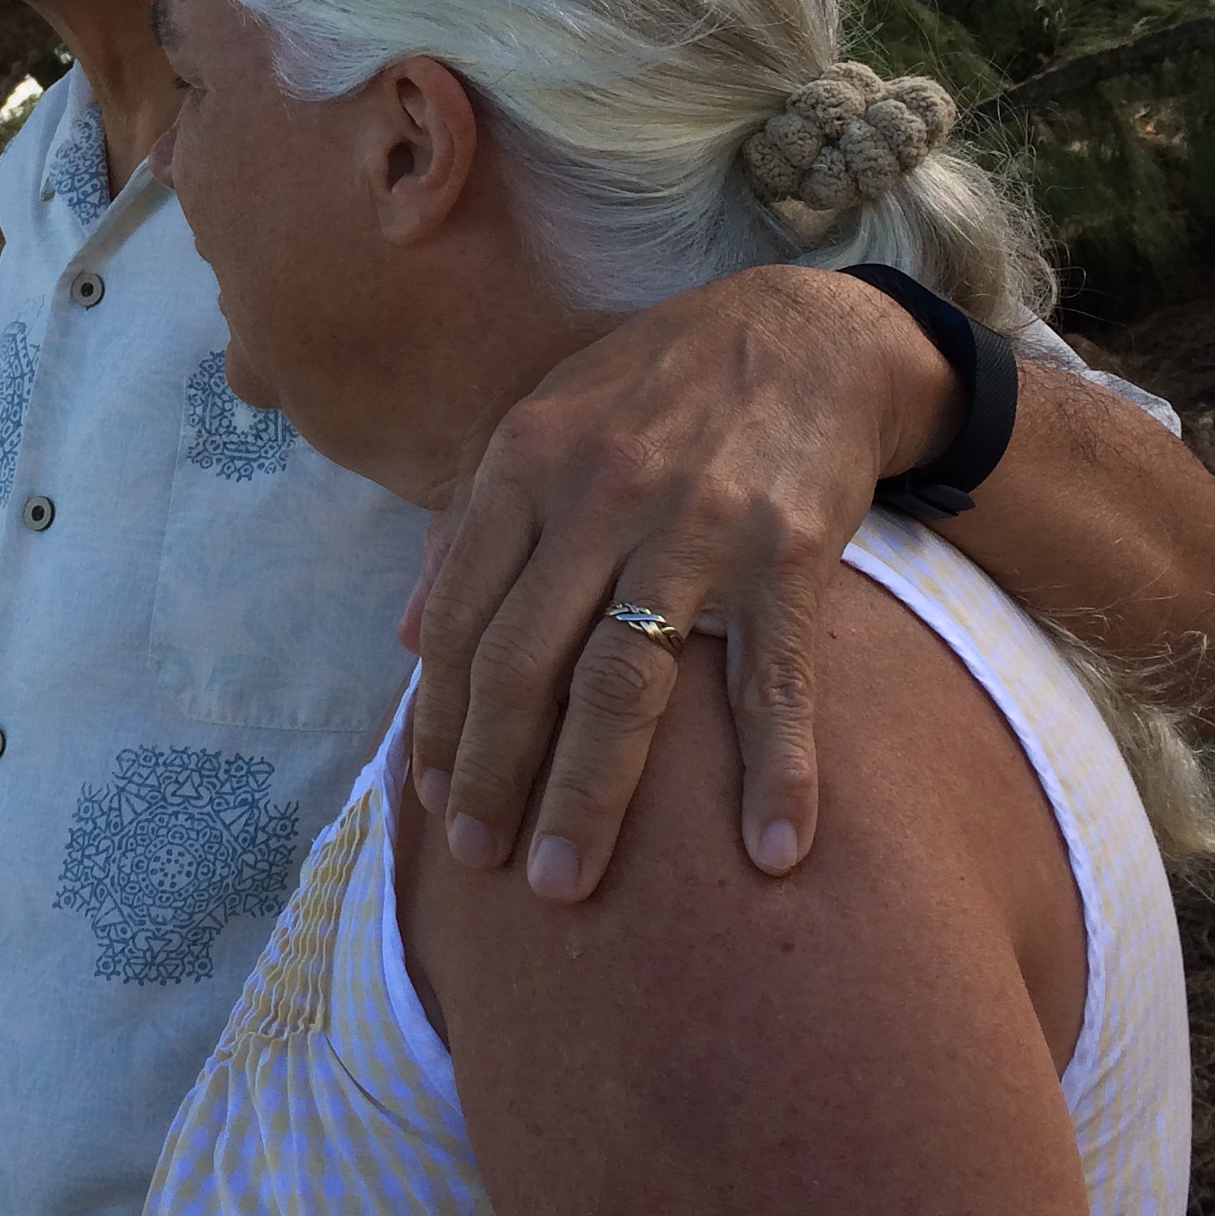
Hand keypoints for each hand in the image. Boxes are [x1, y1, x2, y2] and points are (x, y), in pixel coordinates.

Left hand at [405, 266, 954, 899]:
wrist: (811, 333)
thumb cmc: (660, 384)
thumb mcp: (546, 418)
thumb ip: (472, 525)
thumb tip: (403, 636)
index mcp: (526, 462)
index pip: (461, 616)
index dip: (440, 718)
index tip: (429, 799)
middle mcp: (600, 494)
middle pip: (526, 662)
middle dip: (494, 774)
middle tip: (480, 861)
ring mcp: (695, 527)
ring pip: (623, 683)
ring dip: (590, 795)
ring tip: (563, 882)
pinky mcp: (787, 554)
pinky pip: (773, 682)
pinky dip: (776, 772)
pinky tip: (770, 853)